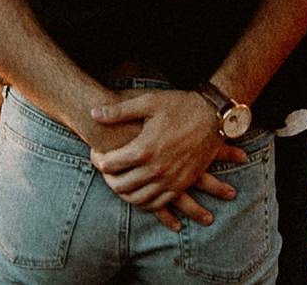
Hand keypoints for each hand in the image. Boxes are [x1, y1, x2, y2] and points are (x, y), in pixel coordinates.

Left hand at [88, 90, 245, 227]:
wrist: (213, 116)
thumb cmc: (180, 106)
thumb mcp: (148, 102)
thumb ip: (119, 111)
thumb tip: (93, 114)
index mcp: (144, 148)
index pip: (109, 164)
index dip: (97, 159)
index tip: (95, 152)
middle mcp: (156, 169)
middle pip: (120, 185)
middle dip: (107, 178)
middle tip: (104, 168)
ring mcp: (170, 180)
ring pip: (137, 199)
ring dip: (123, 193)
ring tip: (118, 180)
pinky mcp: (182, 185)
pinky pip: (157, 204)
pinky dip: (143, 202)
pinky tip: (137, 192)